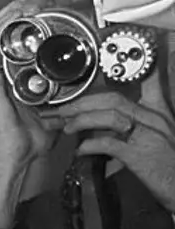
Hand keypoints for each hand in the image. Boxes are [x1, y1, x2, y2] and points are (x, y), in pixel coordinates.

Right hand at [0, 0, 62, 167]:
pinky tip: (12, 22)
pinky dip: (1, 33)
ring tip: (25, 5)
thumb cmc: (23, 138)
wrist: (12, 154)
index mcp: (4, 75)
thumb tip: (76, 100)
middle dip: (12, 9)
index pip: (5, 38)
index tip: (31, 2)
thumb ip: (60, 102)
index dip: (16, 17)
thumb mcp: (50, 112)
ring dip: (9, 16)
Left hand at [53, 70, 174, 213]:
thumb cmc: (169, 165)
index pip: (148, 80)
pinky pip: (108, 143)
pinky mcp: (140, 155)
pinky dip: (90, 146)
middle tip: (64, 110)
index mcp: (158, 112)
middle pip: (113, 99)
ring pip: (109, 115)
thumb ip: (134, 126)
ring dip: (82, 120)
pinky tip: (81, 150)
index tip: (108, 62)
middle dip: (83, 103)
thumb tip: (103, 127)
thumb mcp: (157, 138)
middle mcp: (154, 119)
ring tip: (67, 127)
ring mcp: (148, 135)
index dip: (129, 68)